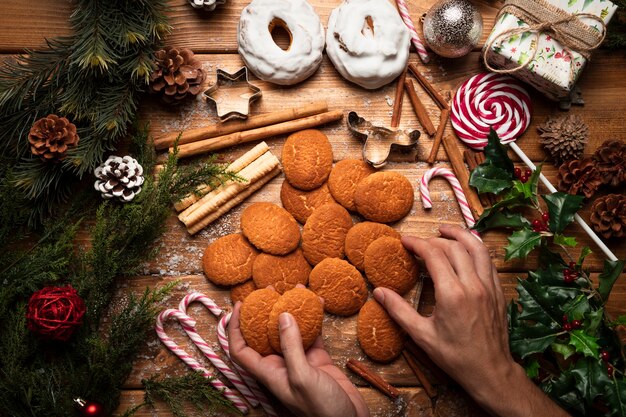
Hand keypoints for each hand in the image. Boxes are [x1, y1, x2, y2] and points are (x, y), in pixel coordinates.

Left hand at [228, 302, 369, 416]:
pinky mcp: (318, 359)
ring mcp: (300, 361)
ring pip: (290, 330)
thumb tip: (282, 315)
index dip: (236, 328)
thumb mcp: (302, 377)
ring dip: (292, 310)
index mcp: (269, 373)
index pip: (241, 349)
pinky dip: (314, 318)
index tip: (241, 305)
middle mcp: (281, 365)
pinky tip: (317, 302)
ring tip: (296, 290)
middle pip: (265, 334)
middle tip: (271, 290)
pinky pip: (312, 333)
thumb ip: (291, 346)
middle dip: (266, 311)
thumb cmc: (321, 410)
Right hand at [373, 225, 568, 416]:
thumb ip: (398, 310)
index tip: (405, 241)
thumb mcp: (421, 335)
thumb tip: (378, 292)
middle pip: (454, 247)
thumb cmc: (455, 356)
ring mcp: (489, 286)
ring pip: (477, 248)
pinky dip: (476, 249)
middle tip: (419, 242)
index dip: (417, 243)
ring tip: (445, 230)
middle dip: (434, 239)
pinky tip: (467, 249)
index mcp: (452, 294)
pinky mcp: (498, 291)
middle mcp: (473, 285)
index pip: (433, 254)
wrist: (490, 371)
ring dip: (460, 235)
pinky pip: (488, 261)